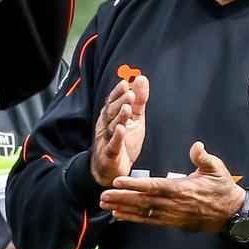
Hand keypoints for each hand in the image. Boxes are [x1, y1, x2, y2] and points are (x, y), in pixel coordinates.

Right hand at [90, 71, 149, 186]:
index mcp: (111, 116)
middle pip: (111, 112)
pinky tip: (122, 130)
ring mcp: (107, 140)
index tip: (125, 83)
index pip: (112, 101)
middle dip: (120, 102)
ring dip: (119, 117)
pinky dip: (117, 137)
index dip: (117, 92)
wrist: (112, 170)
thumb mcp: (135, 119)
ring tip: (127, 108)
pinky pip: (113, 145)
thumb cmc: (123, 142)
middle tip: (129, 93)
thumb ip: (139, 100)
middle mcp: (106, 126)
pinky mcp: (110, 154)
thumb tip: (141, 78)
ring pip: (112, 127)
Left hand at [99, 141, 245, 232]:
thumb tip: (196, 146)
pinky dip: (133, 219)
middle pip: (143, 201)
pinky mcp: (172, 222)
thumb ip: (204, 157)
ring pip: (143, 212)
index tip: (118, 182)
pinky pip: (149, 221)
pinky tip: (120, 216)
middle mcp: (174, 204)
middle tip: (102, 196)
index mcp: (182, 188)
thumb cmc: (223, 188)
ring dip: (123, 209)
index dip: (135, 185)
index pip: (154, 186)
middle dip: (121, 198)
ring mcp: (172, 215)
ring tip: (105, 205)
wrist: (231, 214)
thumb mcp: (217, 169)